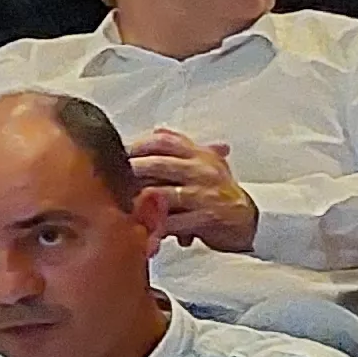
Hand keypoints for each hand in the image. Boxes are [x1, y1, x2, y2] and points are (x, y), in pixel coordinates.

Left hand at [126, 127, 256, 249]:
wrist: (247, 222)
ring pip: (161, 194)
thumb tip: (157, 129)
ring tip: (122, 207)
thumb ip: (181, 147)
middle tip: (110, 182)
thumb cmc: (218, 192)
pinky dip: (154, 225)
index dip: (136, 146)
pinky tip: (142, 227)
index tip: (116, 155)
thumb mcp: (205, 164)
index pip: (164, 141)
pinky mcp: (209, 218)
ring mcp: (206, 194)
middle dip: (130, 173)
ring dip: (137, 202)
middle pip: (157, 164)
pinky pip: (173, 222)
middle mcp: (203, 170)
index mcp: (199, 155)